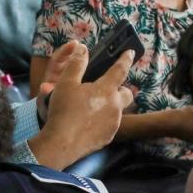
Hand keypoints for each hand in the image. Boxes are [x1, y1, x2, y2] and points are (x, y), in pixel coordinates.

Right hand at [28, 43, 133, 169]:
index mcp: (106, 89)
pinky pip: (110, 125)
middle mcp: (115, 106)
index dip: (125, 59)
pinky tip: (89, 123)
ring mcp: (114, 123)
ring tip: (93, 108)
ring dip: (110, 106)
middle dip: (121, 89)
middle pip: (127, 93)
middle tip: (108, 89)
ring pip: (118, 110)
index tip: (130, 53)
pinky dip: (103, 121)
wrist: (62, 143)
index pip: (120, 70)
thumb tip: (83, 49)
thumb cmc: (64, 111)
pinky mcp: (108, 137)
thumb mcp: (66, 83)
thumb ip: (76, 64)